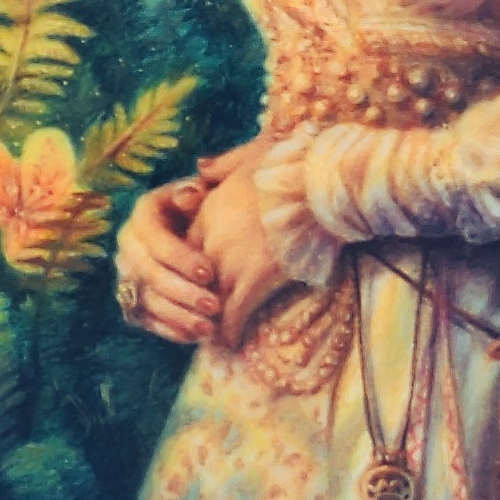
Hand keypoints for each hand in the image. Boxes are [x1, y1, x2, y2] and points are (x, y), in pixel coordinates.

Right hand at [109, 155, 237, 343]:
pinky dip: (169, 329)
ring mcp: (127, 274)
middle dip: (182, 292)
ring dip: (177, 316)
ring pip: (145, 300)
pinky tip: (195, 336)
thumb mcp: (203, 193)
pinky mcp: (132, 299)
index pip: (154, 238)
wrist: (194, 231)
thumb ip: (197, 191)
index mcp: (144, 214)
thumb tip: (191, 194)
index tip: (210, 273)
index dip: (180, 257)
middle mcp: (128, 245)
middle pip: (148, 273)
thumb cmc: (205, 210)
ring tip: (209, 328)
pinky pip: (145, 319)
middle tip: (215, 306)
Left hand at [186, 150, 310, 348]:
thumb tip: (201, 166)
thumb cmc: (288, 166)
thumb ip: (220, 166)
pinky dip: (230, 331)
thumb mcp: (245, 157)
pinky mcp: (256, 280)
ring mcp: (231, 262)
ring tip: (211, 334)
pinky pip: (234, 315)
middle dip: (191, 298)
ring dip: (208, 319)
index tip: (193, 279)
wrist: (317, 184)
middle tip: (196, 315)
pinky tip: (230, 342)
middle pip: (189, 279)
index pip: (182, 248)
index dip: (187, 268)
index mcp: (207, 211)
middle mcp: (212, 239)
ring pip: (207, 301)